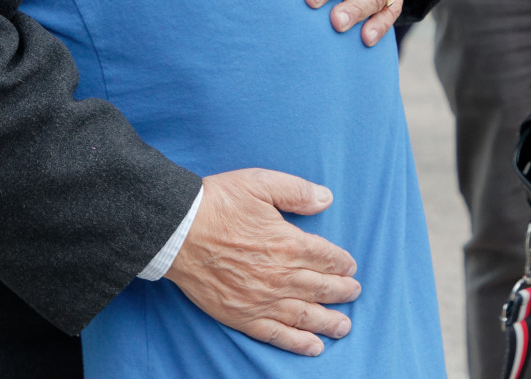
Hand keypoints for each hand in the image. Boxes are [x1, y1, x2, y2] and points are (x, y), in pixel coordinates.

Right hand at [165, 168, 360, 355]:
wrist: (176, 231)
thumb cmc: (217, 203)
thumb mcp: (259, 183)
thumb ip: (296, 191)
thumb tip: (326, 199)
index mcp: (288, 244)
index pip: (326, 257)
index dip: (342, 263)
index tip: (350, 266)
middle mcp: (280, 276)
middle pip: (321, 288)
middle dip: (342, 291)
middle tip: (354, 293)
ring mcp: (262, 300)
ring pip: (305, 315)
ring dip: (329, 321)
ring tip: (344, 326)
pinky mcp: (242, 316)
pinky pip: (277, 334)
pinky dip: (298, 343)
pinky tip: (313, 347)